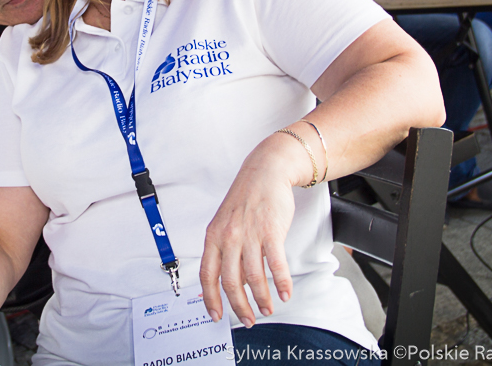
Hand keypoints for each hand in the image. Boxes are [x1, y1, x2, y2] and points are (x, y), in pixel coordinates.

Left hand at [199, 133, 306, 326]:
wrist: (265, 172)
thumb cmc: (245, 198)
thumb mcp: (224, 222)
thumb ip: (221, 249)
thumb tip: (220, 279)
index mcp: (213, 236)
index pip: (207, 275)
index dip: (211, 299)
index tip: (216, 315)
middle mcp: (229, 237)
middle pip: (231, 282)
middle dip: (239, 306)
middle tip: (248, 319)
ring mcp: (249, 235)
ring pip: (253, 277)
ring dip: (262, 299)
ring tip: (267, 308)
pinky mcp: (271, 231)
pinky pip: (275, 265)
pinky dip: (281, 283)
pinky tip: (284, 293)